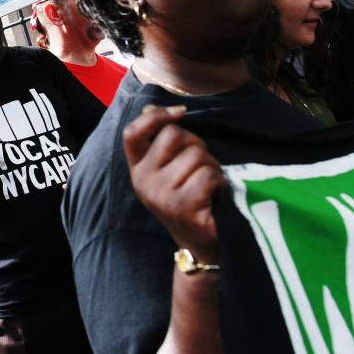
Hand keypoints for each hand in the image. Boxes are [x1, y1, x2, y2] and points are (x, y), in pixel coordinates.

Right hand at [123, 105, 224, 256]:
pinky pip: (209, 175)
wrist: (198, 244)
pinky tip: (215, 197)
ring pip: (197, 154)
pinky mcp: (182, 206)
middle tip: (200, 168)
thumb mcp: (168, 170)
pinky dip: (220, 183)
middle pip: (174, 135)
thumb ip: (159, 140)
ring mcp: (161, 195)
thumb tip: (151, 108)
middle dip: (196, 145)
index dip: (156, 116)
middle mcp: (143, 181)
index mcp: (137, 170)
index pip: (133, 133)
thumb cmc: (188, 199)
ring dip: (212, 167)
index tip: (180, 112)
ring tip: (208, 186)